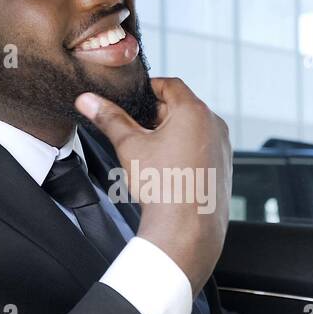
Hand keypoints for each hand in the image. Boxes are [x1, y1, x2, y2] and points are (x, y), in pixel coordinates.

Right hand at [76, 78, 230, 294]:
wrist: (186, 228)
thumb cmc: (162, 186)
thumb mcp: (130, 146)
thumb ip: (109, 118)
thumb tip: (88, 100)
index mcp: (194, 111)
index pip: (170, 84)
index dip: (149, 88)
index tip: (134, 100)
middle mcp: (214, 125)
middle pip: (182, 107)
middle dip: (158, 115)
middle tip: (137, 130)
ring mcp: (223, 146)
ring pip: (193, 129)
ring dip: (172, 133)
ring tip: (151, 153)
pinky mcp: (224, 166)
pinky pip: (203, 148)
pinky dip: (186, 150)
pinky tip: (169, 170)